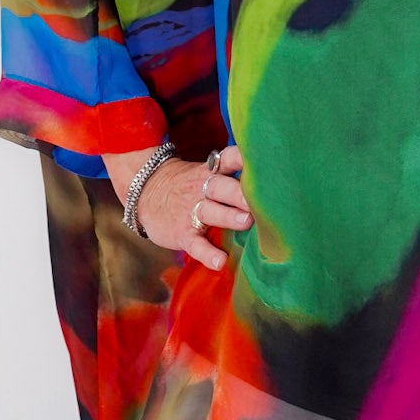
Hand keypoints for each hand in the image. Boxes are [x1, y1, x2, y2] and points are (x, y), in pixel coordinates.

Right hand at [112, 145, 252, 271]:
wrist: (145, 193)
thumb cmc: (189, 185)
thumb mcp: (207, 173)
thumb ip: (234, 177)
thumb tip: (274, 186)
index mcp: (212, 172)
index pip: (228, 159)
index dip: (243, 158)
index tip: (262, 162)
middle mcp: (203, 189)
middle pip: (222, 187)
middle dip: (240, 193)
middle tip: (261, 200)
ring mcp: (192, 211)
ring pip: (210, 212)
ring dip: (228, 216)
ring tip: (246, 221)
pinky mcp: (182, 234)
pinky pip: (196, 244)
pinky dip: (207, 253)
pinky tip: (220, 261)